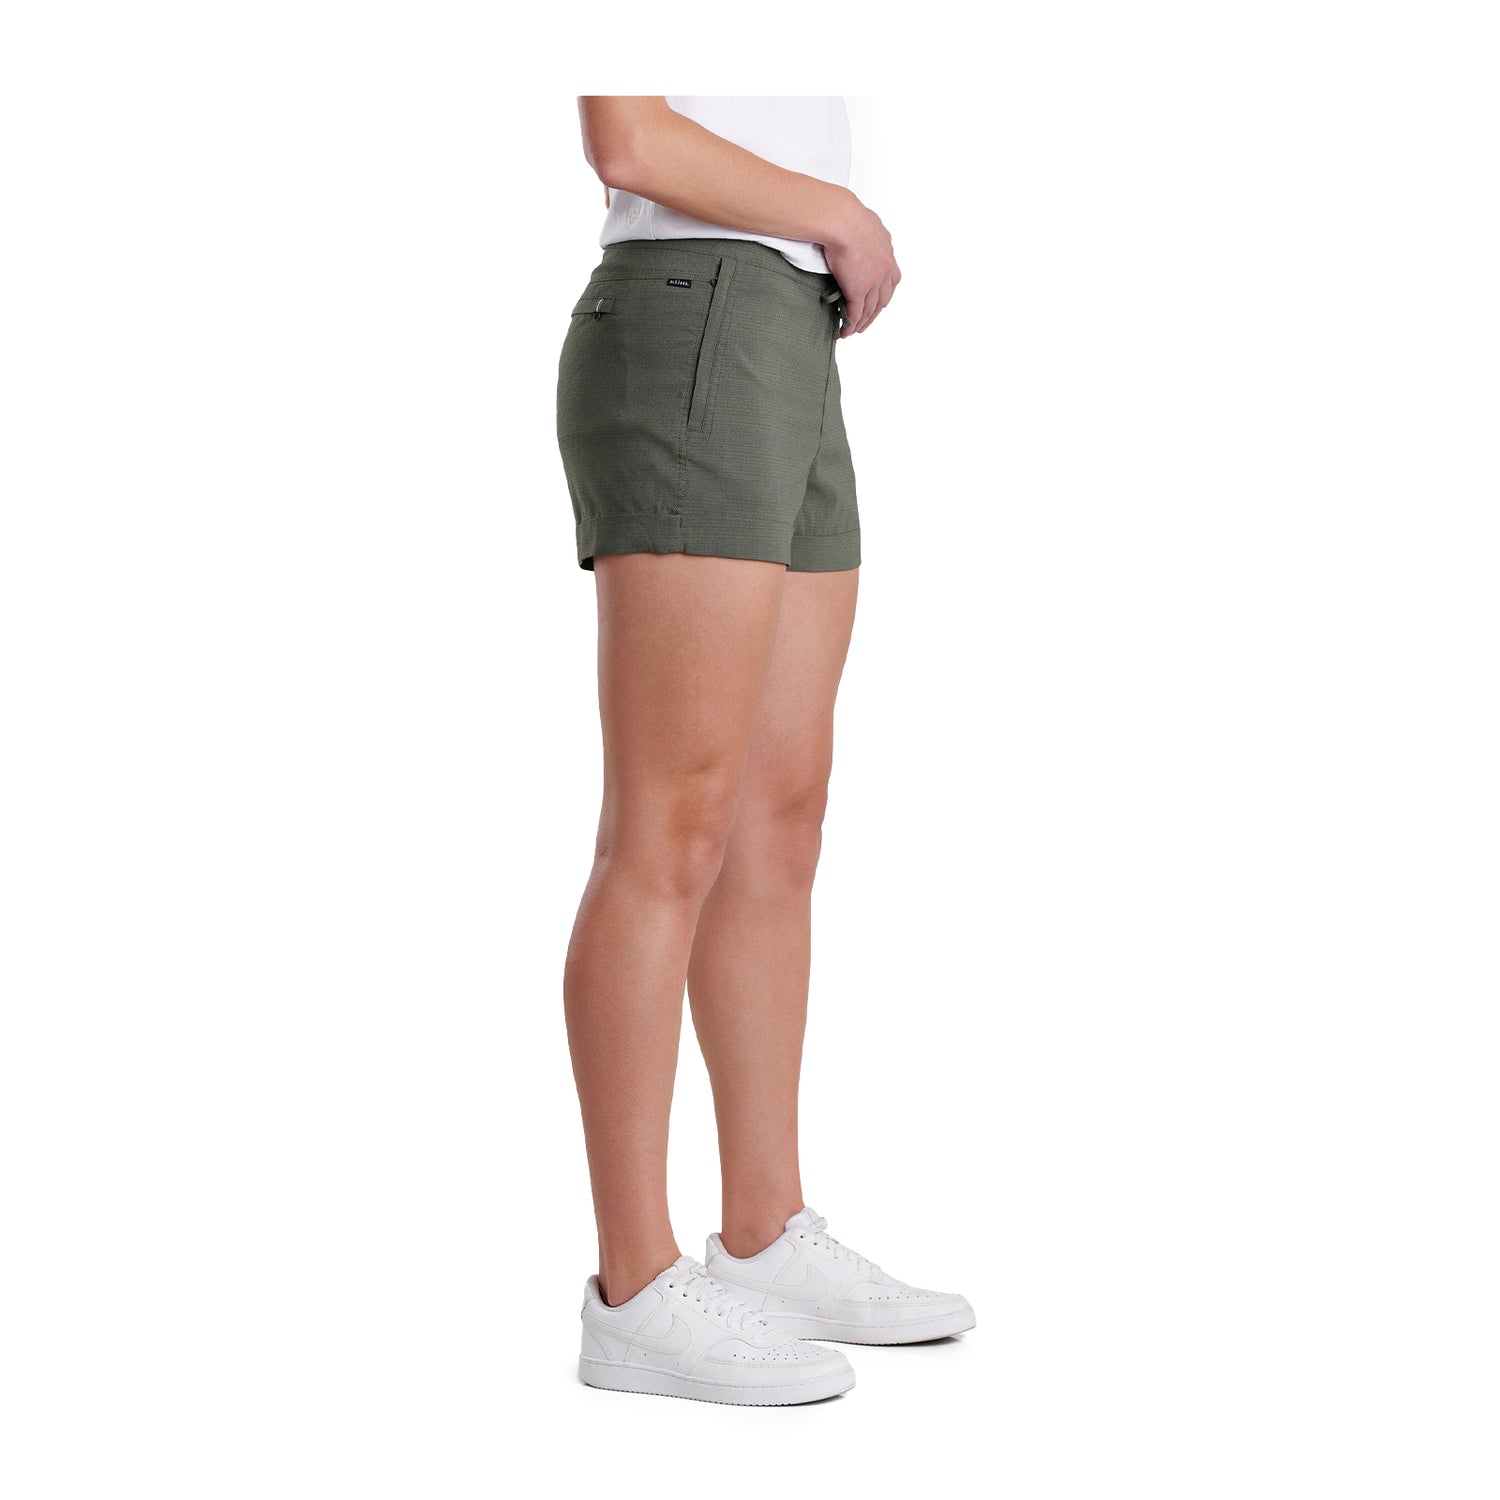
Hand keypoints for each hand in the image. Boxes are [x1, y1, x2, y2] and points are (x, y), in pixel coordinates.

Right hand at [822, 198, 900, 337]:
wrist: (843, 221)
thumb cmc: (849, 216)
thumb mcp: (868, 222)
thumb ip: (871, 232)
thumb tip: (867, 229)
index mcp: (887, 254)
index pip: (891, 281)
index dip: (884, 294)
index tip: (878, 302)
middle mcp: (884, 270)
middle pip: (883, 300)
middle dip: (875, 313)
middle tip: (866, 321)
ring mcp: (873, 282)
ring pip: (870, 310)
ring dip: (863, 322)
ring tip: (854, 329)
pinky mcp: (858, 290)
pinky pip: (855, 313)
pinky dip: (851, 324)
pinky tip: (846, 331)